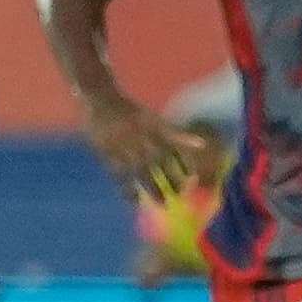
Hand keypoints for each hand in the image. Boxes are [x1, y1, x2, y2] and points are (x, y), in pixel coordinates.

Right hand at [85, 101, 218, 202]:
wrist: (99, 99)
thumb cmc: (129, 111)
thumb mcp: (153, 118)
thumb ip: (175, 133)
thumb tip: (202, 146)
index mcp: (152, 125)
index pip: (173, 146)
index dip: (183, 161)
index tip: (192, 177)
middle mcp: (140, 135)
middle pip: (158, 161)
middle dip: (170, 177)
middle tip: (180, 194)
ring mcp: (123, 145)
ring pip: (140, 170)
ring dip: (152, 187)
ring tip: (161, 202)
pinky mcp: (107, 153)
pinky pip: (118, 175)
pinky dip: (127, 189)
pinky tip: (135, 201)